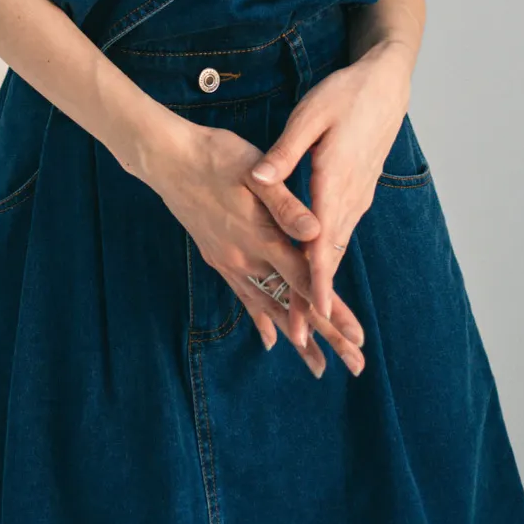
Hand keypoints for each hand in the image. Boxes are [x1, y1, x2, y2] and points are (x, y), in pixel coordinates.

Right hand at [146, 113, 366, 379]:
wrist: (166, 159)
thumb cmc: (216, 157)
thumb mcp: (255, 173)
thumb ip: (286, 205)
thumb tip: (316, 233)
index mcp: (262, 238)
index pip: (305, 283)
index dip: (333, 312)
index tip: (357, 339)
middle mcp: (246, 259)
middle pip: (293, 306)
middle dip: (326, 337)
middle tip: (356, 365)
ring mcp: (230, 262)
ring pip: (270, 308)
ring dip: (297, 338)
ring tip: (318, 366)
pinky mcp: (219, 258)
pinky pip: (244, 297)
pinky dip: (262, 319)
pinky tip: (271, 339)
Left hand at [249, 41, 412, 320]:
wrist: (387, 85)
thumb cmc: (346, 95)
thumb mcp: (310, 115)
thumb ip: (284, 151)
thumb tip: (257, 177)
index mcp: (336, 181)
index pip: (324, 242)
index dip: (317, 281)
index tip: (312, 314)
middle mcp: (351, 197)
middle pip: (332, 257)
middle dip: (320, 299)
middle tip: (308, 339)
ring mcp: (357, 197)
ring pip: (338, 248)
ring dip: (326, 284)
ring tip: (314, 321)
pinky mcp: (357, 192)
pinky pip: (341, 234)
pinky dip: (330, 260)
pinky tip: (319, 274)